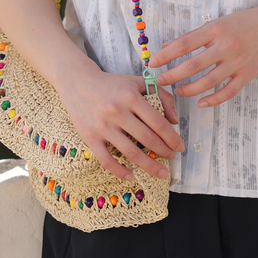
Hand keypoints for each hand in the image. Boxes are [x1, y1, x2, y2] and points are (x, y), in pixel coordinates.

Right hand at [54, 68, 184, 181]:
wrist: (78, 82)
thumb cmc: (113, 84)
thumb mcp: (138, 82)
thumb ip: (162, 95)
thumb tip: (174, 120)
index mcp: (131, 97)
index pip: (158, 123)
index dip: (172, 138)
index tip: (180, 147)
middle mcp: (117, 111)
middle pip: (147, 139)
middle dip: (164, 152)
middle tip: (172, 158)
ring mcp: (103, 126)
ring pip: (131, 153)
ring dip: (149, 166)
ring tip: (161, 172)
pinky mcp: (89, 137)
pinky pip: (107, 160)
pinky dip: (120, 171)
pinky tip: (132, 175)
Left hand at [148, 3, 257, 106]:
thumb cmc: (243, 22)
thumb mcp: (217, 22)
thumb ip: (193, 36)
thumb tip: (167, 46)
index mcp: (215, 29)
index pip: (184, 44)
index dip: (166, 55)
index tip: (153, 62)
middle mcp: (226, 45)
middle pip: (193, 65)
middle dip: (173, 75)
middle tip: (160, 80)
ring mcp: (238, 61)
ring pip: (208, 81)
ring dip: (189, 89)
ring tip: (178, 91)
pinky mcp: (249, 73)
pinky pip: (228, 91)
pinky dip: (213, 99)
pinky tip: (201, 102)